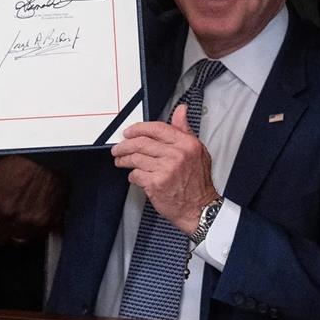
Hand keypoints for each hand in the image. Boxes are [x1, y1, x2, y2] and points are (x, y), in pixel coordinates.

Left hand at [0, 156, 66, 245]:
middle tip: (3, 220)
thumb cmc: (24, 163)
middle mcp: (8, 213)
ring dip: (15, 232)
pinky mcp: (44, 225)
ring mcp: (27, 221)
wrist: (49, 161)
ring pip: (14, 240)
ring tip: (20, 217)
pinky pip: (33, 238)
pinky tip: (32, 217)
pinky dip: (32, 231)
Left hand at [113, 104, 215, 233]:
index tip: (129, 132)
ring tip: (120, 161)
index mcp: (186, 144)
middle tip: (118, 148)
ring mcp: (166, 169)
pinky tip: (134, 176)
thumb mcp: (197, 151)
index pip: (156, 128)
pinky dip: (132, 175)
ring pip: (136, 158)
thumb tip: (180, 110)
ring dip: (124, 159)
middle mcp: (177, 155)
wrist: (200, 209)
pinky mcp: (156, 184)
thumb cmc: (198, 182)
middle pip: (141, 142)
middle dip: (125, 145)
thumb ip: (184, 130)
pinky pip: (136, 174)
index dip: (138, 129)